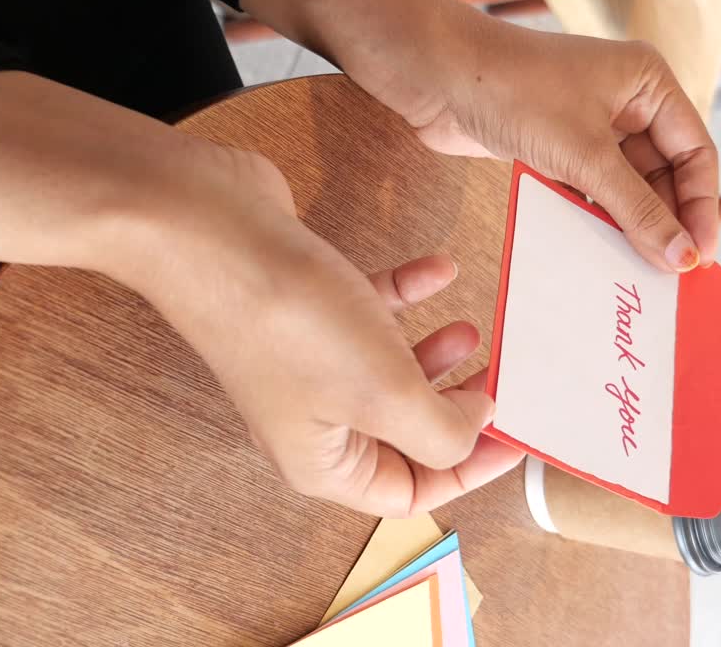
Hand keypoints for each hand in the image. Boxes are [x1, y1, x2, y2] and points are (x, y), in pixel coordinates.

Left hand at [239, 0, 716, 270]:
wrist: (434, 75)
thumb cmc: (513, 91)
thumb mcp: (585, 156)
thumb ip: (637, 209)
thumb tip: (683, 257)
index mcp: (649, 83)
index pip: (696, 153)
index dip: (701, 207)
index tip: (698, 259)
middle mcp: (627, 101)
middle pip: (666, 173)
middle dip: (667, 221)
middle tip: (667, 278)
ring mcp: (590, 124)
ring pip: (628, 187)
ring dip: (632, 226)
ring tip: (635, 274)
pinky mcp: (558, 146)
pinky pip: (592, 191)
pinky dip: (598, 220)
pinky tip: (599, 256)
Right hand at [242, 253, 523, 516]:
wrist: (206, 229)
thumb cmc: (288, 321)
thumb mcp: (385, 395)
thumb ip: (441, 430)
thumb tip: (474, 426)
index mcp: (323, 461)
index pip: (409, 492)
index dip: (467, 470)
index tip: (514, 437)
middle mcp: (312, 418)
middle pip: (403, 431)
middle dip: (455, 405)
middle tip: (498, 377)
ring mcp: (306, 359)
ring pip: (388, 370)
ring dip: (436, 352)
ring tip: (472, 328)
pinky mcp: (305, 304)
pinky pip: (370, 308)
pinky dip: (408, 294)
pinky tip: (437, 270)